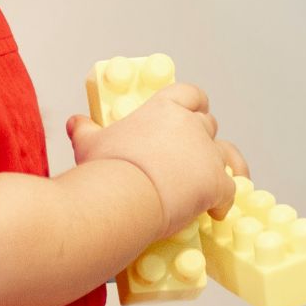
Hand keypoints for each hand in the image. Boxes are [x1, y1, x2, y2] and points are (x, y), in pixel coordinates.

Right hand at [66, 82, 245, 235]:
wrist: (122, 197)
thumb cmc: (106, 169)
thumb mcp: (90, 144)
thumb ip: (86, 131)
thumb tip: (75, 122)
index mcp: (163, 109)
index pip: (189, 94)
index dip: (194, 103)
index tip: (193, 111)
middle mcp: (190, 125)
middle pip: (208, 124)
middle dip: (202, 138)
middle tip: (193, 156)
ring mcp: (206, 154)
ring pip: (227, 154)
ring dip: (228, 165)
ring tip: (228, 177)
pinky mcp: (216, 183)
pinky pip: (230, 190)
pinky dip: (224, 201)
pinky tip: (216, 212)